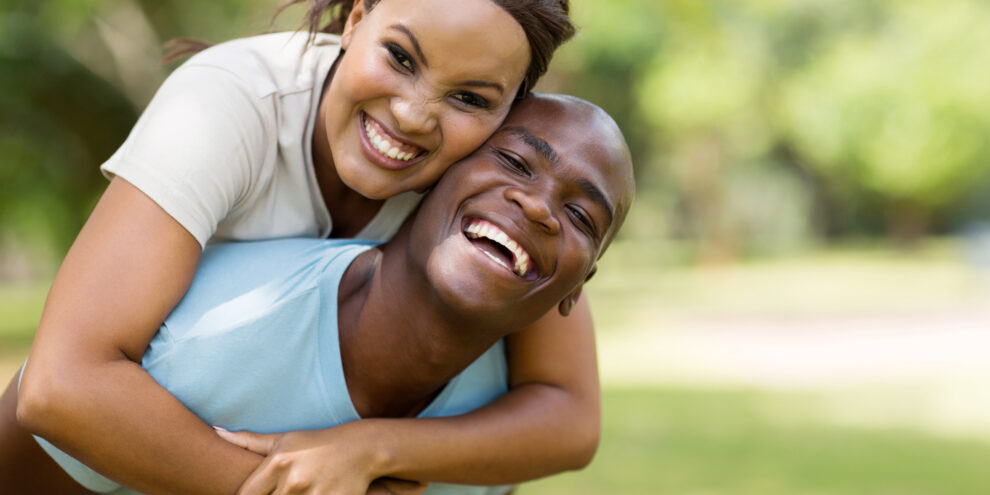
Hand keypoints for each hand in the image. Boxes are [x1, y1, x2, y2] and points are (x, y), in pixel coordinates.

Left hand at [215, 425, 424, 494]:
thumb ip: (249, 441)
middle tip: (284, 490)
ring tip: (300, 490)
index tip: (255, 494)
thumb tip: (215, 431)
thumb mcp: (284, 440)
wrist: (362, 448)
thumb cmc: (316, 444)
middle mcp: (293, 481)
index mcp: (277, 464)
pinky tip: (314, 493)